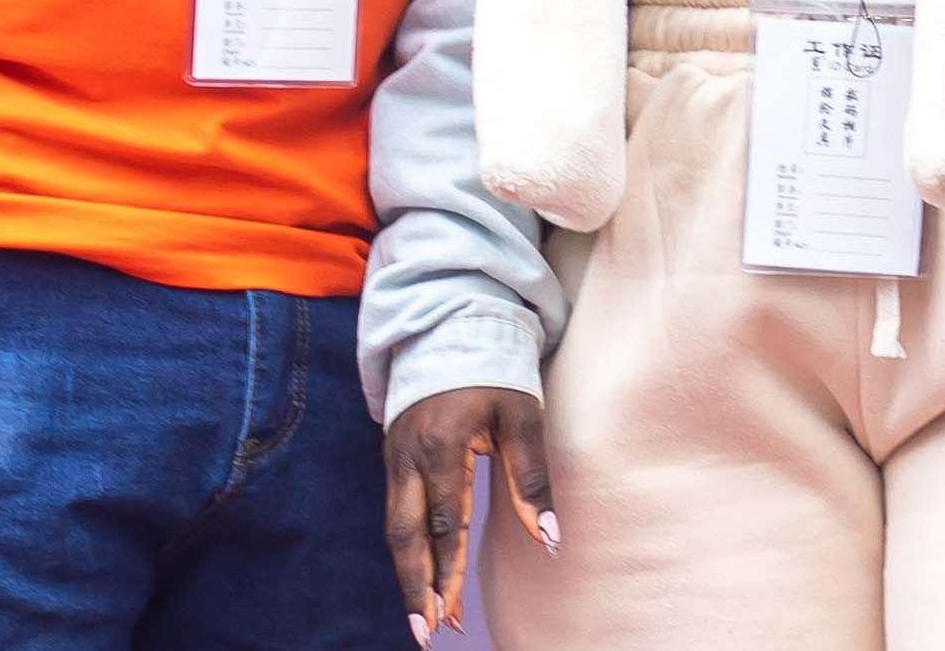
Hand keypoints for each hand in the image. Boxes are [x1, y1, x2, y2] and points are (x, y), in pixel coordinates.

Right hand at [382, 385, 551, 641]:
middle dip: (414, 588)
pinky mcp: (394, 458)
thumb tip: (550, 538)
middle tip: (425, 633)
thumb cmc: (495, 370)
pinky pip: (396, 511)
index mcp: (440, 445)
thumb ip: (532, 476)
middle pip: (405, 535)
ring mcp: (395, 456)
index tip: (449, 614)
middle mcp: (408, 456)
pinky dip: (409, 548)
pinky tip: (425, 574)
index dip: (447, 571)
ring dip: (410, 575)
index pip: (443, 523)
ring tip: (428, 618)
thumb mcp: (522, 415)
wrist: (450, 325)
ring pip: (395, 528)